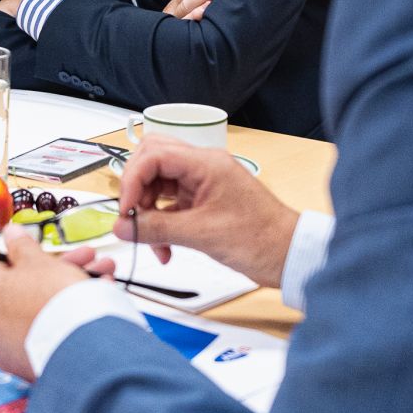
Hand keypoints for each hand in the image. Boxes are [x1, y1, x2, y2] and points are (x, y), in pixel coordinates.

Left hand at [0, 227, 115, 381]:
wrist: (76, 344)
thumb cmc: (51, 297)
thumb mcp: (38, 260)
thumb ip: (22, 245)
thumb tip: (11, 232)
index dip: (26, 259)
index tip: (48, 255)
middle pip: (21, 289)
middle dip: (57, 273)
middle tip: (85, 261)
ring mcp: (3, 347)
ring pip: (37, 311)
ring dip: (67, 293)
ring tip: (103, 278)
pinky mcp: (24, 365)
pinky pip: (44, 334)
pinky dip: (64, 320)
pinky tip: (96, 303)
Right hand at [114, 140, 299, 286]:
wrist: (290, 256)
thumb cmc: (261, 239)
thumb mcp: (201, 235)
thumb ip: (157, 229)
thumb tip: (122, 226)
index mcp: (206, 164)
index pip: (153, 155)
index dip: (132, 181)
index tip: (126, 210)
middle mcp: (204, 167)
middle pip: (152, 161)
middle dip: (137, 190)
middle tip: (132, 216)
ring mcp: (204, 183)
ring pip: (160, 184)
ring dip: (149, 212)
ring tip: (152, 242)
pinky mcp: (205, 201)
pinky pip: (172, 204)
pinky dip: (162, 223)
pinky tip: (165, 247)